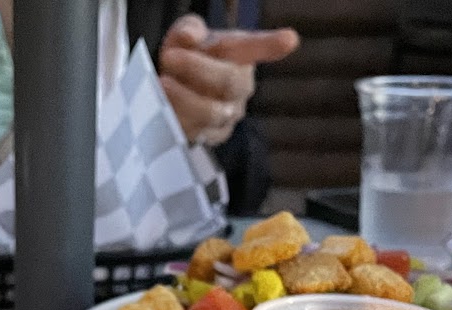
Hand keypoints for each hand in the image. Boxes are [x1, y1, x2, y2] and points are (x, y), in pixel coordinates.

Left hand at [158, 14, 299, 146]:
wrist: (175, 89)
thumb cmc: (188, 56)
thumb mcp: (186, 35)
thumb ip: (188, 30)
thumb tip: (189, 38)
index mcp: (240, 54)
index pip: (257, 48)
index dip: (271, 45)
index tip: (289, 40)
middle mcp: (241, 86)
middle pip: (228, 81)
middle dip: (196, 69)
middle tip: (169, 56)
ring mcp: (229, 115)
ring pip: (211, 113)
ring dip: (183, 98)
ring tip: (162, 83)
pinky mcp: (212, 138)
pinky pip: (195, 132)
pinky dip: (177, 119)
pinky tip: (164, 106)